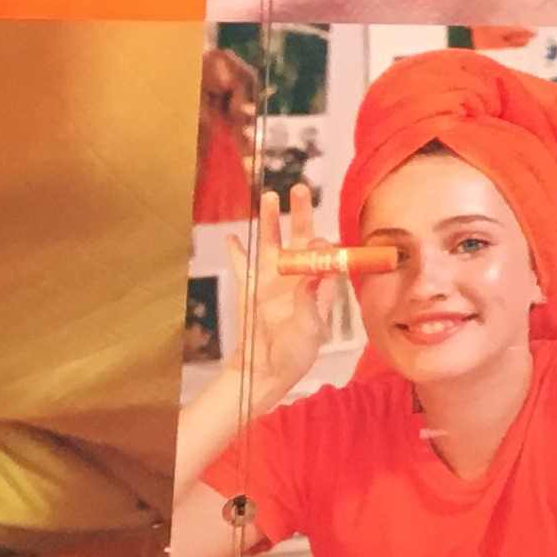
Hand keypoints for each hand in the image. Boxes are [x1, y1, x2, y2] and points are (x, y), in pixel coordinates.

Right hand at [233, 184, 337, 418]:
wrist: (267, 368)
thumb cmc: (296, 352)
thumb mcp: (310, 328)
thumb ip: (310, 300)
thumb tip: (314, 271)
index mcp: (318, 283)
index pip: (325, 254)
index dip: (323, 243)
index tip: (318, 238)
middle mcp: (296, 276)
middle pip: (299, 237)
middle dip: (300, 212)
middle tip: (300, 188)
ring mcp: (271, 280)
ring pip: (270, 243)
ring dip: (270, 221)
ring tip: (268, 197)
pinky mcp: (249, 288)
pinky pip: (240, 265)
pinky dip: (236, 251)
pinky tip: (232, 236)